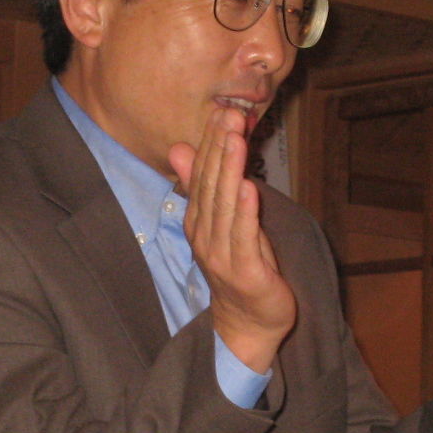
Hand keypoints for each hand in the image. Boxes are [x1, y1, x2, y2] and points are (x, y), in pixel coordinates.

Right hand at [167, 109, 295, 373]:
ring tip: (236, 139)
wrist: (249, 321)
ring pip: (225, 205)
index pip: (202, 175)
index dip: (211, 143)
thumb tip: (182, 148)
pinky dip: (245, 211)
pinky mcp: (243, 270)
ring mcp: (221, 253)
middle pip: (211, 184)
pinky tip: (248, 187)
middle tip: (228, 115)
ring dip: (230, 170)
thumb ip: (207, 185)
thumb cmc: (242, 267)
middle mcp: (204, 234)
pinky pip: (243, 236)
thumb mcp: (224, 221)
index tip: (221, 111)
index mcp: (199, 220)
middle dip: (220, 148)